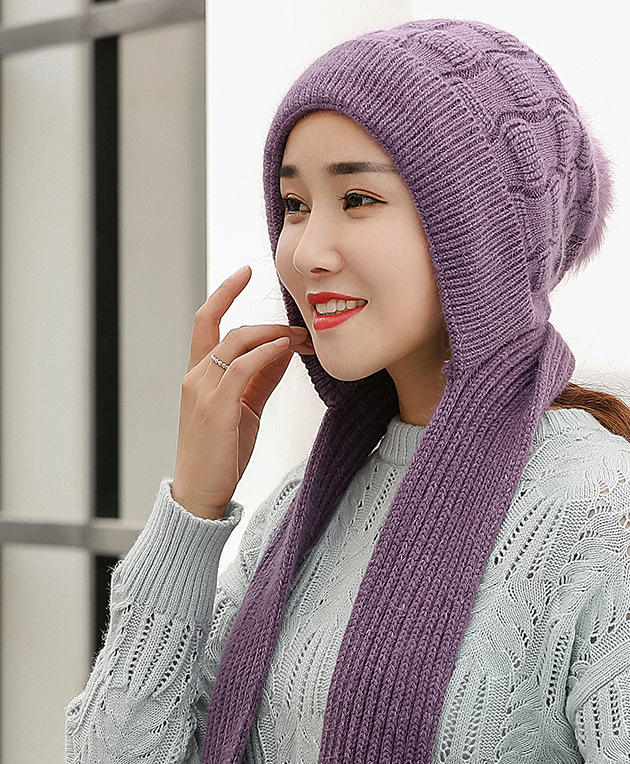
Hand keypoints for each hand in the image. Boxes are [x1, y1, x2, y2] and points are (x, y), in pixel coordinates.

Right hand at [172, 266, 313, 518]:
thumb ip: (261, 378)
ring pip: (236, 343)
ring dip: (271, 334)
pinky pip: (241, 367)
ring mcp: (202, 390)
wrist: (201, 492)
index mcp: (199, 375)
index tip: (246, 271)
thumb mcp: (245, 408)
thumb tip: (284, 350)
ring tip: (299, 337)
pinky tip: (286, 349)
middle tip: (300, 328)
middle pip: (229, 329)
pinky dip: (265, 353)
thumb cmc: (222, 451)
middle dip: (267, 322)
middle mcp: (196, 376)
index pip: (207, 321)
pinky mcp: (215, 407)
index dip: (224, 293)